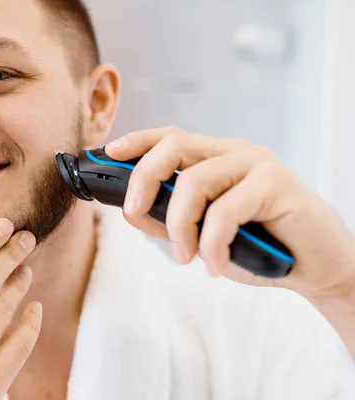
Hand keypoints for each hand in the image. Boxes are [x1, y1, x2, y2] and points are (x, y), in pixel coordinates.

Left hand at [105, 126, 354, 301]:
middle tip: (133, 213)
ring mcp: (257, 164)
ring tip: (186, 258)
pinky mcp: (276, 183)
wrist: (315, 268)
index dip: (136, 141)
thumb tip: (130, 210)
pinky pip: (225, 211)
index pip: (169, 137)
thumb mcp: (201, 235)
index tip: (108, 153)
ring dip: (180, 227)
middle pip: (173, 145)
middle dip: (142, 179)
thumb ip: (167, 220)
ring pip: (194, 181)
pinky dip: (212, 244)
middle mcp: (234, 152)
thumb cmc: (258, 246)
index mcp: (215, 157)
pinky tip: (217, 265)